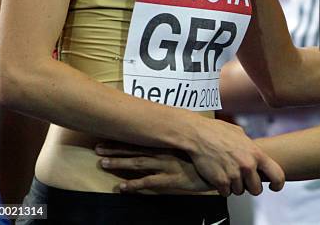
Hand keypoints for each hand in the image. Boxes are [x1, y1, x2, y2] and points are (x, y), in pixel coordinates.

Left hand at [96, 142, 211, 193]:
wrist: (221, 164)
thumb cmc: (207, 153)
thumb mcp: (193, 142)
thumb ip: (180, 139)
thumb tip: (171, 133)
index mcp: (169, 142)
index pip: (143, 138)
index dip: (126, 137)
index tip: (110, 133)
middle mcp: (165, 151)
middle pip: (136, 149)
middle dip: (116, 149)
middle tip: (98, 148)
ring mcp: (167, 165)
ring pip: (139, 163)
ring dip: (120, 163)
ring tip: (103, 163)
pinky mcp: (172, 179)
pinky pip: (149, 183)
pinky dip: (134, 185)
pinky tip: (121, 187)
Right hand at [186, 117, 284, 196]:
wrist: (198, 134)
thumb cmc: (218, 131)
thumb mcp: (240, 134)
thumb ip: (251, 147)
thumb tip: (257, 154)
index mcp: (256, 154)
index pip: (277, 175)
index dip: (277, 184)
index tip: (273, 186)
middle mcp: (248, 166)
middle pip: (256, 190)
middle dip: (250, 186)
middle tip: (242, 177)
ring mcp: (234, 175)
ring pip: (240, 192)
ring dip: (234, 185)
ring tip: (227, 171)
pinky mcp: (221, 182)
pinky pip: (226, 193)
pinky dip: (222, 187)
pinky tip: (218, 174)